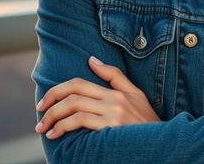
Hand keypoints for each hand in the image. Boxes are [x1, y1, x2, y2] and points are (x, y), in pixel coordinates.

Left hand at [35, 56, 159, 139]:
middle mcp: (113, 100)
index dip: (58, 89)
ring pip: (75, 107)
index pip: (80, 82)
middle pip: (74, 93)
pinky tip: (56, 134)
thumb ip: (114, 76)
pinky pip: (81, 123)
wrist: (163, 142)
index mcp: (117, 91)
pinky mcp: (111, 130)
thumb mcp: (137, 94)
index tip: (45, 101)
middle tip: (39, 113)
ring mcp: (112, 114)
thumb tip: (91, 60)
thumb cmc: (149, 122)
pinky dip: (64, 127)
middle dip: (51, 102)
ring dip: (53, 117)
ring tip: (43, 128)